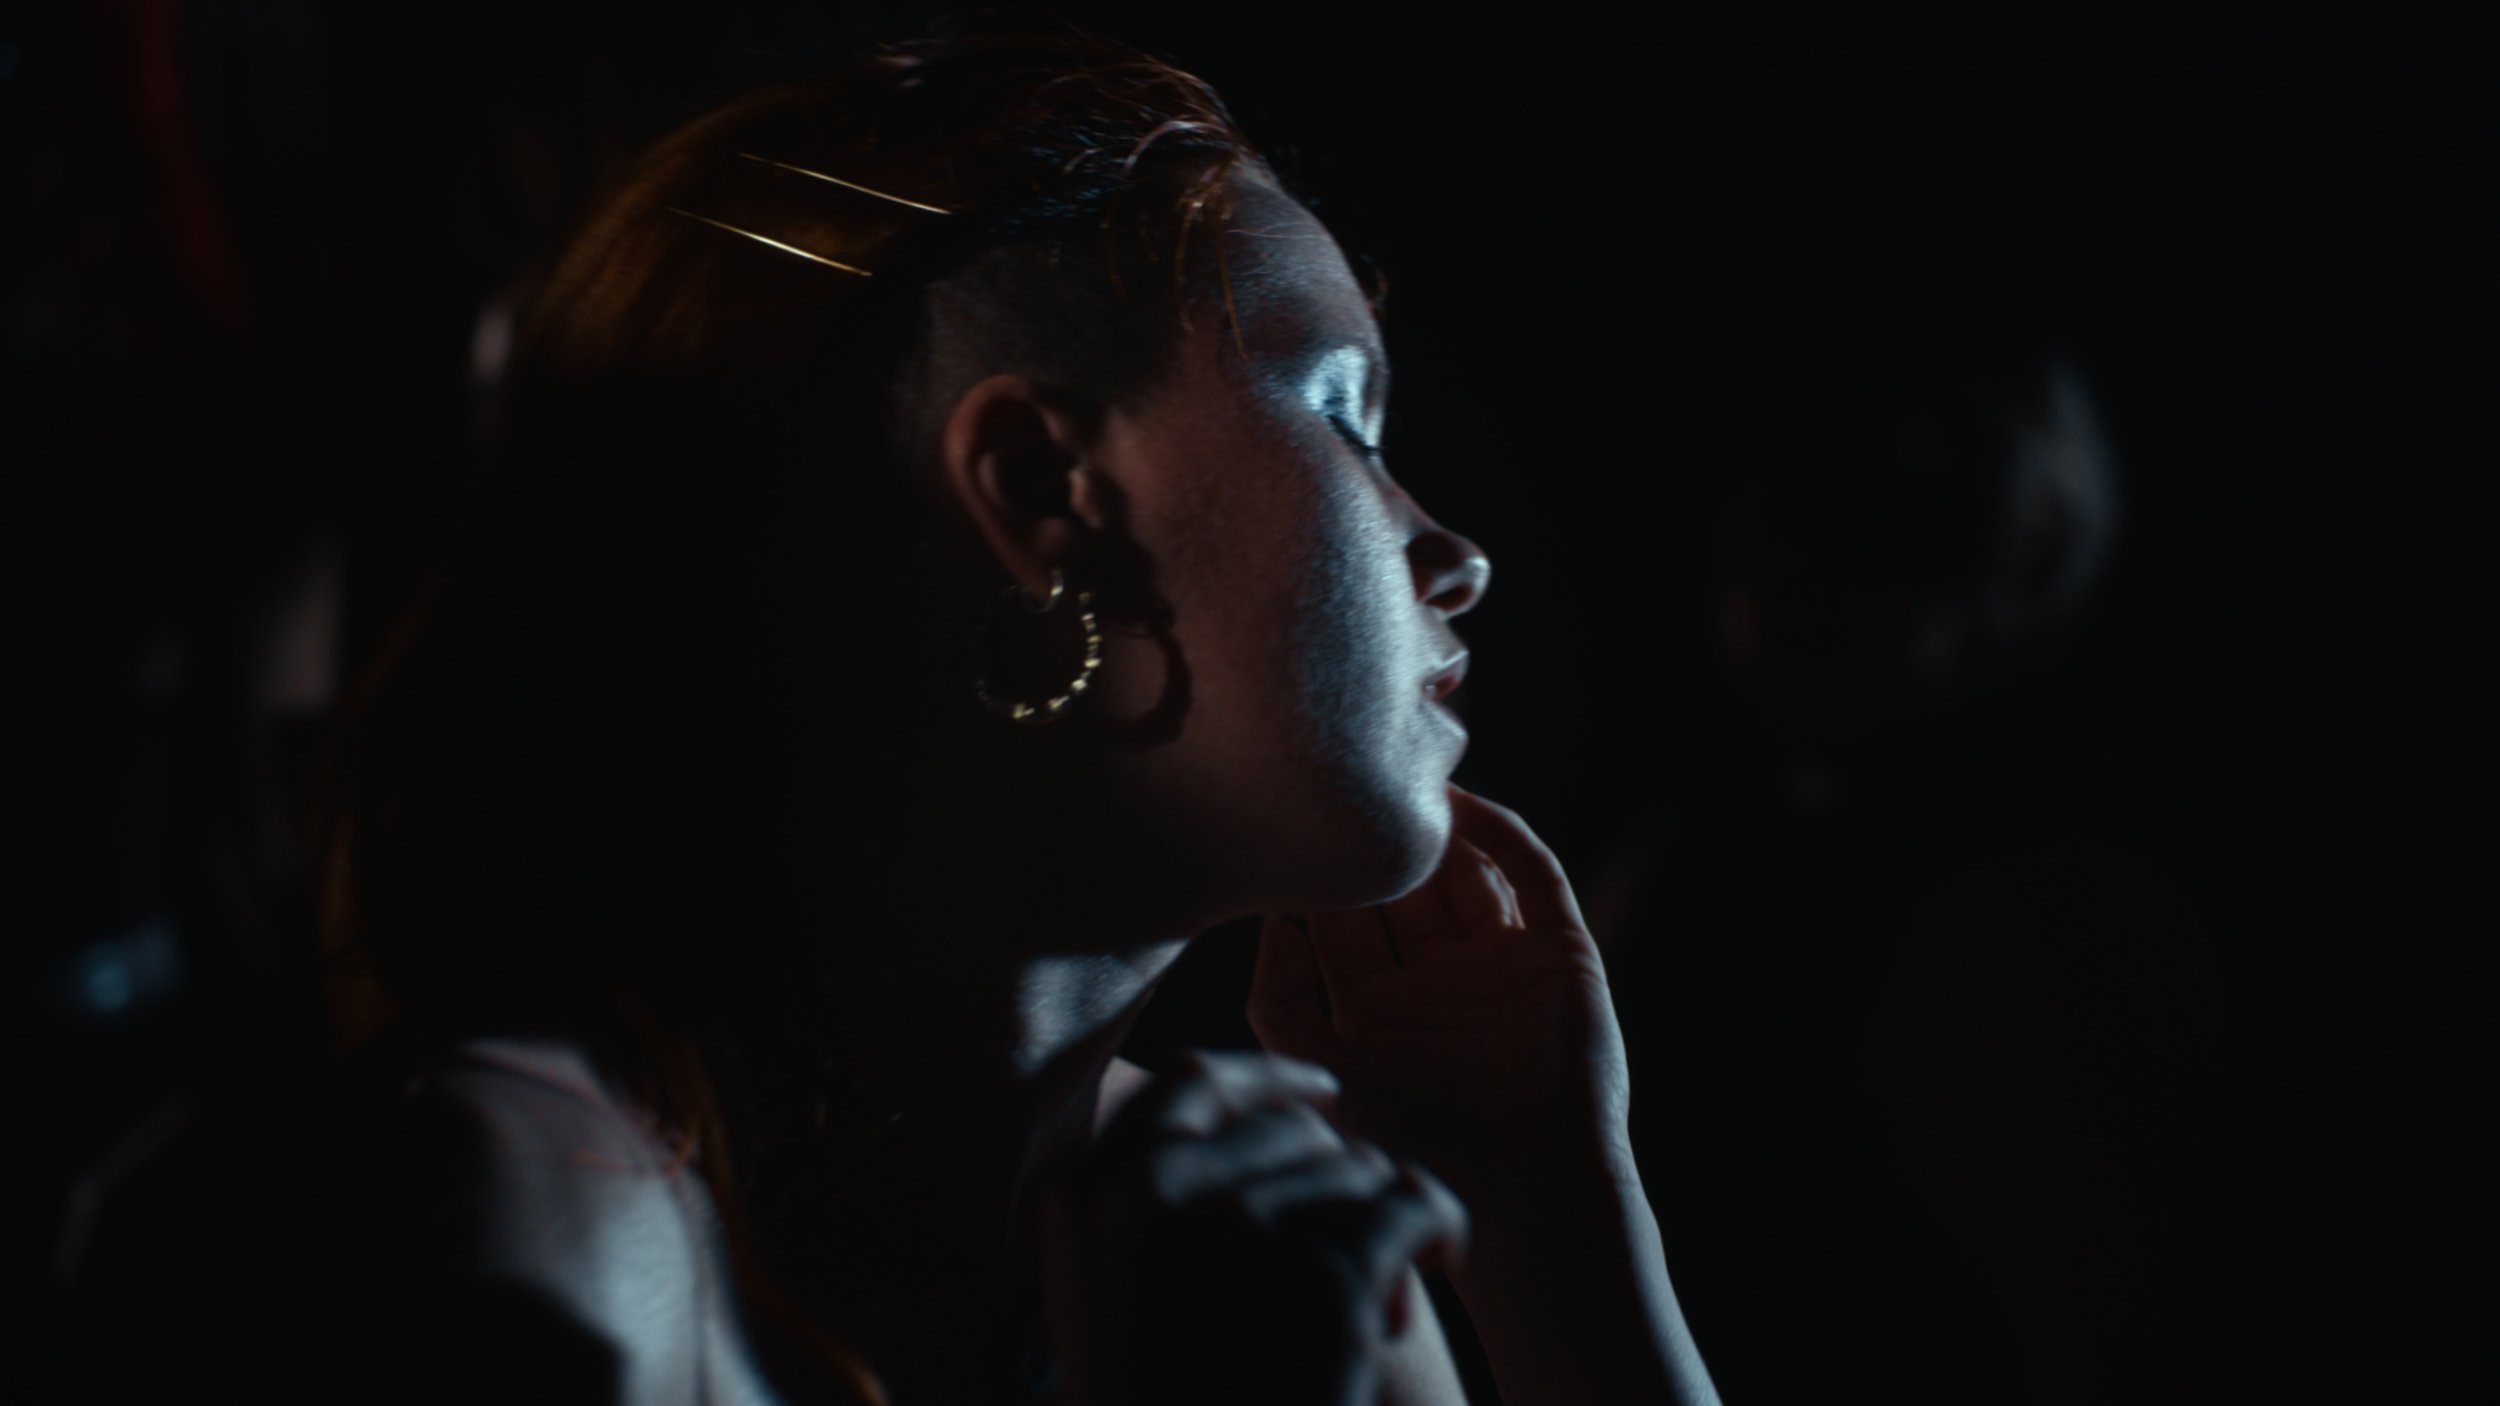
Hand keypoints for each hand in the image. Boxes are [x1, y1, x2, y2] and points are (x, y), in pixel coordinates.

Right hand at [1038, 1050, 1469, 1405]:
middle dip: (1337, 1182)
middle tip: (1357, 1251)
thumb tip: (1250, 1109)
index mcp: (1089, 1190)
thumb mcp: (1114, 1301)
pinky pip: (1413, 1202)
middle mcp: (1156, 1185)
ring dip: (1382, 1224)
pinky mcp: (1327, 1265)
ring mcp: (1240, 1219)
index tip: (1322, 1093)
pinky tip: (1442, 1256)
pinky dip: (1439, 1228)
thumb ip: (1151, 1210)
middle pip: (1291, 1131)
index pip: (1191, 1086)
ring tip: (1380, 1300)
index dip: (1268, 1082)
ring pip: (1359, 1167)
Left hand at [1247, 784, 1635, 1215]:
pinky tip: (1460, 804)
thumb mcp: (1320, 1074)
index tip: (1283, 828)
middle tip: (1339, 790)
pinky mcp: (1560, 958)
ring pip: (1461, 875)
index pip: (1338, 928)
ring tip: (1396, 782)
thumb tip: (1271, 915)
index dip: (1314, 880)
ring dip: (1432, 830)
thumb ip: (1279, 1004)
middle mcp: (1438, 987)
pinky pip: (1533, 878)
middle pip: (1398, 893)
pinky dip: (1501, 835)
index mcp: (1379, 1016)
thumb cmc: (1413, 1153)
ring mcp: (1501, 969)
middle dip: (1370, 847)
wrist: (1521, 1201)